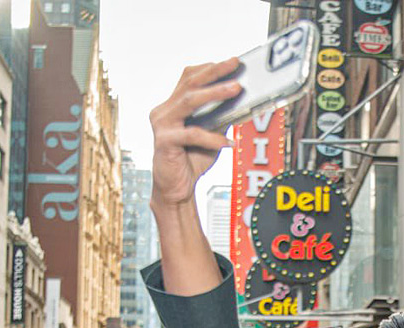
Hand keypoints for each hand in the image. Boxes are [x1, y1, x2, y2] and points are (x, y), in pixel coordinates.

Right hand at [149, 59, 239, 208]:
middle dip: (215, 72)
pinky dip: (212, 138)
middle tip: (235, 66)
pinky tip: (228, 143)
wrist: (177, 189)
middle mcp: (164, 111)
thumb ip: (220, 118)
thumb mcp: (211, 135)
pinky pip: (192, 134)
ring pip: (189, 101)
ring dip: (215, 93)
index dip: (209, 67)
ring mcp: (162, 125)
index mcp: (172, 106)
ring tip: (236, 89)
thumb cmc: (191, 161)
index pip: (189, 77)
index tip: (231, 62)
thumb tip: (241, 102)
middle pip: (190, 83)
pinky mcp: (164, 141)